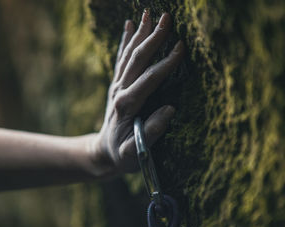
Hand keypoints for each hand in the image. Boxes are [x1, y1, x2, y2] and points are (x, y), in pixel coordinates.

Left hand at [91, 10, 184, 175]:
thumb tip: (169, 110)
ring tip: (149, 13)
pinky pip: (121, 59)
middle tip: (167, 18)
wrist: (103, 152)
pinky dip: (125, 41)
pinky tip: (130, 24)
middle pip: (137, 60)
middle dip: (153, 38)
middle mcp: (120, 91)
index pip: (149, 80)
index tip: (181, 47)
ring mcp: (116, 86)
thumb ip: (150, 133)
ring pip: (128, 55)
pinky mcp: (116, 85)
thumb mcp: (134, 154)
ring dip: (139, 34)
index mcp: (127, 106)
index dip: (165, 64)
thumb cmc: (122, 155)